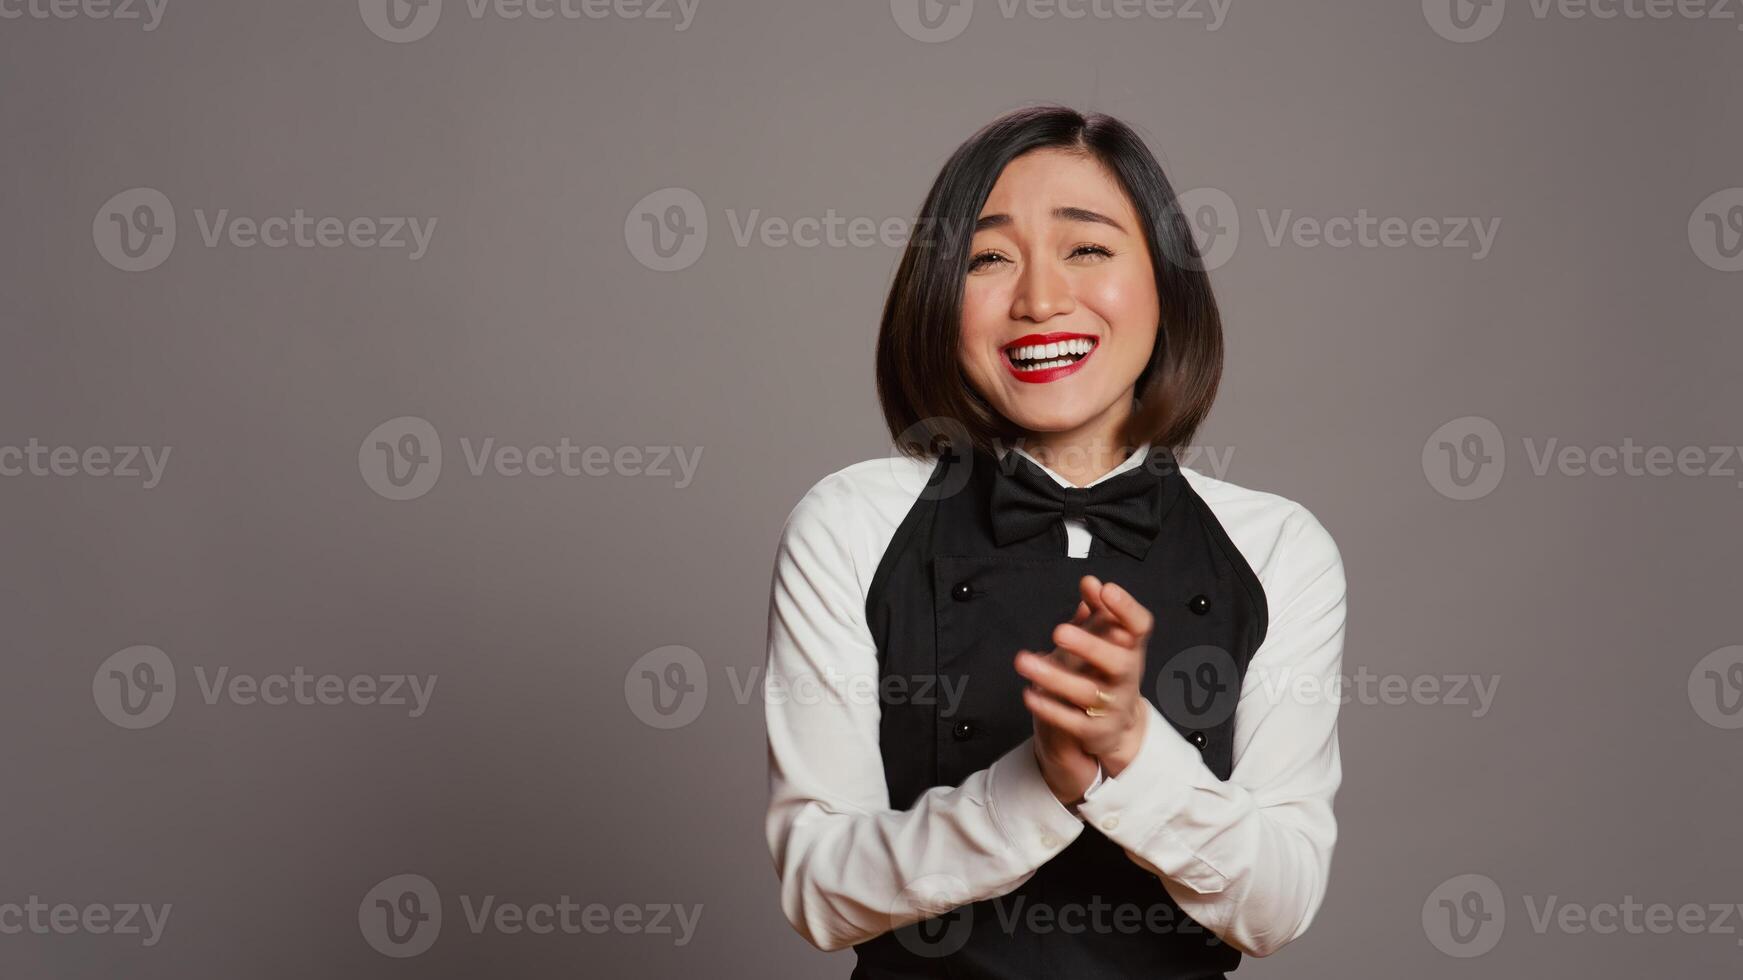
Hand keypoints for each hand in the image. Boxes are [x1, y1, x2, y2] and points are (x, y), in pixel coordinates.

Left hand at [1015, 575, 1153, 777]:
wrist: (1116, 725)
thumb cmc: (1108, 672)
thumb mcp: (1106, 641)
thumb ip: (1099, 610)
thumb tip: (1091, 582)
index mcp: (1132, 650)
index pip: (1140, 626)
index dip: (1126, 608)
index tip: (1106, 590)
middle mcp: (1128, 678)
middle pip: (1117, 662)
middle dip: (1089, 646)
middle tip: (1058, 631)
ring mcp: (1114, 706)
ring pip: (1088, 693)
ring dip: (1054, 677)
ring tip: (1024, 661)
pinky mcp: (1095, 730)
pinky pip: (1072, 721)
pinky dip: (1050, 708)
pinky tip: (1029, 693)